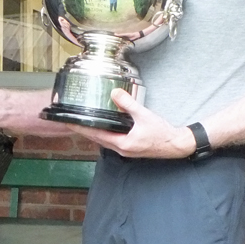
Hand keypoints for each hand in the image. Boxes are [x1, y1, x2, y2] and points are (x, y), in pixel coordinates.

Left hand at [77, 88, 195, 158]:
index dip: (82, 128)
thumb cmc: (162, 133)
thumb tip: (115, 93)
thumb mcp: (144, 115)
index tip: (69, 122)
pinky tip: (102, 128)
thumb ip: (128, 103)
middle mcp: (121, 150)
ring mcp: (125, 151)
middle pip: (96, 139)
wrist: (175, 145)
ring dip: (93, 133)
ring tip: (82, 124)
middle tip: (70, 121)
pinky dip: (103, 134)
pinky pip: (111, 141)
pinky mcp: (129, 148)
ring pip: (103, 141)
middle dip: (84, 130)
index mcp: (122, 143)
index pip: (96, 135)